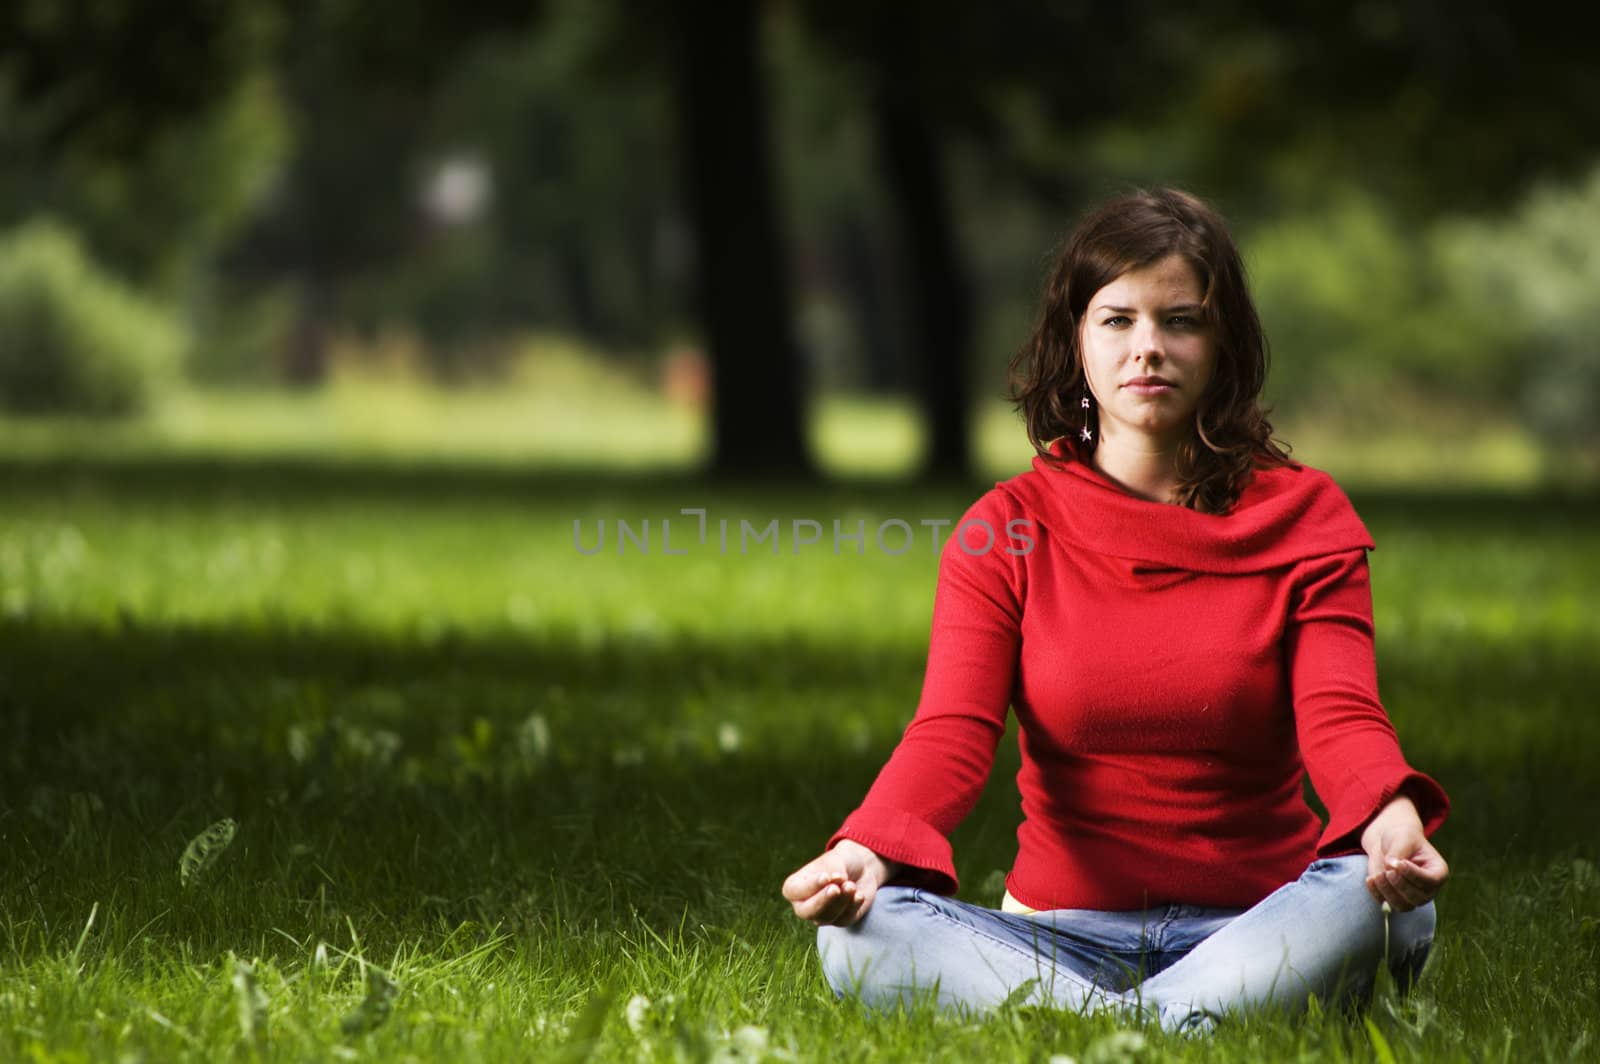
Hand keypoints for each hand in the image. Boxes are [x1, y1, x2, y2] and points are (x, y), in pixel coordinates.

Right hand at [782, 839, 898, 927]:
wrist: (861, 867)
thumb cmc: (841, 861)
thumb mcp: (836, 860)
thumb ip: (834, 870)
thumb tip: (838, 882)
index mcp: (795, 886)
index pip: (793, 891)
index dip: (809, 886)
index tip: (825, 877)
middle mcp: (804, 904)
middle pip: (806, 912)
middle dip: (822, 901)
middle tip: (836, 889)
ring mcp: (821, 915)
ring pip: (827, 917)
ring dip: (841, 901)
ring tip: (851, 885)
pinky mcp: (840, 920)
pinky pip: (844, 919)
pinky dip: (853, 906)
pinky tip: (859, 895)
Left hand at [1360, 794, 1448, 911]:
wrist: (1389, 843)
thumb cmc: (1402, 838)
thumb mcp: (1402, 838)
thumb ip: (1398, 851)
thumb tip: (1391, 865)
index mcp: (1438, 872)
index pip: (1431, 881)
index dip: (1414, 875)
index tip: (1400, 863)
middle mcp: (1428, 889)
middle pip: (1418, 898)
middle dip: (1401, 885)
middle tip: (1388, 870)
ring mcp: (1412, 897)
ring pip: (1403, 906)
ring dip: (1388, 892)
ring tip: (1377, 875)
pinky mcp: (1395, 899)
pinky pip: (1386, 905)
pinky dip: (1377, 894)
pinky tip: (1370, 879)